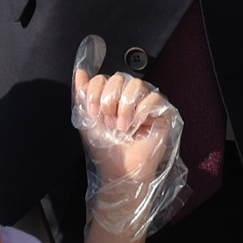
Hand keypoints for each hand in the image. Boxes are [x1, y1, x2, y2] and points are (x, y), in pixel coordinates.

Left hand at [71, 68, 183, 242]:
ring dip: (124, 107)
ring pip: (137, 84)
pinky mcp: (162, 114)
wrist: (118, 170)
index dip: (96, 92)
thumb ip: (82, 95)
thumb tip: (80, 72)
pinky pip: (154, 98)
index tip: (93, 113)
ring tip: (121, 127)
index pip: (103, 77)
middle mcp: (130, 96)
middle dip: (109, 101)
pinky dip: (141, 111)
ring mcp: (146, 103)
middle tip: (108, 123)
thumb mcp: (87, 120)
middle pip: (119, 78)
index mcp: (112, 95)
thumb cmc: (104, 148)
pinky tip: (135, 126)